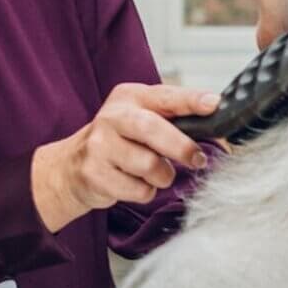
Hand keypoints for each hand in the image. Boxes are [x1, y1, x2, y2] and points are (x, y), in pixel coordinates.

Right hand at [31, 82, 219, 232]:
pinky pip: (137, 189)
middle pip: (151, 128)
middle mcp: (112, 117)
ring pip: (148, 165)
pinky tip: (134, 183)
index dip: (190, 100)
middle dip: (180, 146)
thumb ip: (173, 117)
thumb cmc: (119, 140)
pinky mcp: (94, 173)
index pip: (164, 95)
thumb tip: (216, 124)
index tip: (213, 104)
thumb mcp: (140, 118)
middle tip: (198, 159)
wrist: (72, 166)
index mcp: (130, 96)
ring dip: (162, 175)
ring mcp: (100, 145)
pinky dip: (145, 191)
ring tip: (155, 172)